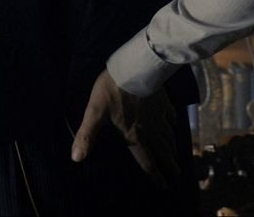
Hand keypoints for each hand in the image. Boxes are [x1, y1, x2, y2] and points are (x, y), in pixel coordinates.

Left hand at [71, 70, 179, 189]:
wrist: (134, 68)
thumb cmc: (112, 90)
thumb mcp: (94, 112)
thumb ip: (86, 135)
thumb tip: (76, 157)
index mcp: (135, 135)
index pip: (147, 161)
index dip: (155, 175)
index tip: (165, 186)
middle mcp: (151, 130)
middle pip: (164, 152)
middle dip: (170, 166)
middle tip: (177, 176)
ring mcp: (160, 116)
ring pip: (169, 137)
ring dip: (172, 148)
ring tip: (175, 155)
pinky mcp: (164, 102)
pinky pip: (172, 117)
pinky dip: (173, 125)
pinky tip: (174, 125)